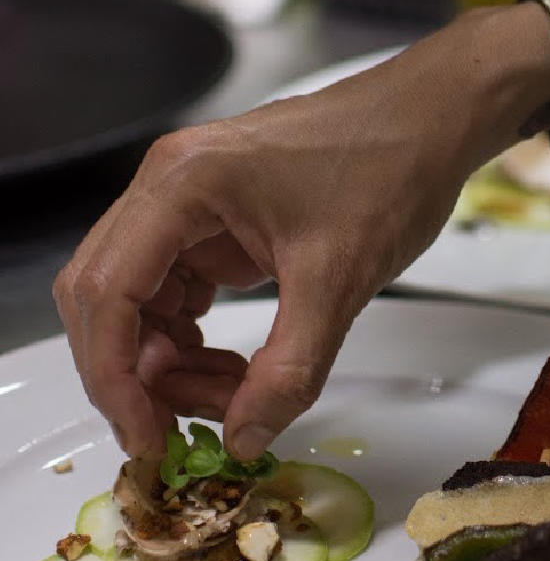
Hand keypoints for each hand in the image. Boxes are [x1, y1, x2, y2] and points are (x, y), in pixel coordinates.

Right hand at [53, 5, 549, 460]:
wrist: (432, 120)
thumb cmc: (390, 168)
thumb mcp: (339, 281)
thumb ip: (289, 369)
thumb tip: (244, 438)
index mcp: (182, 185)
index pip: (107, 292)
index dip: (113, 378)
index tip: (147, 440)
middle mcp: (169, 188)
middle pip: (107, 298)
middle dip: (135, 375)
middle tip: (183, 433)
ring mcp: (190, 204)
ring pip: (140, 302)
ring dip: (170, 363)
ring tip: (233, 397)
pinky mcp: (217, 221)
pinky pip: (178, 293)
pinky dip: (194, 341)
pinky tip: (236, 371)